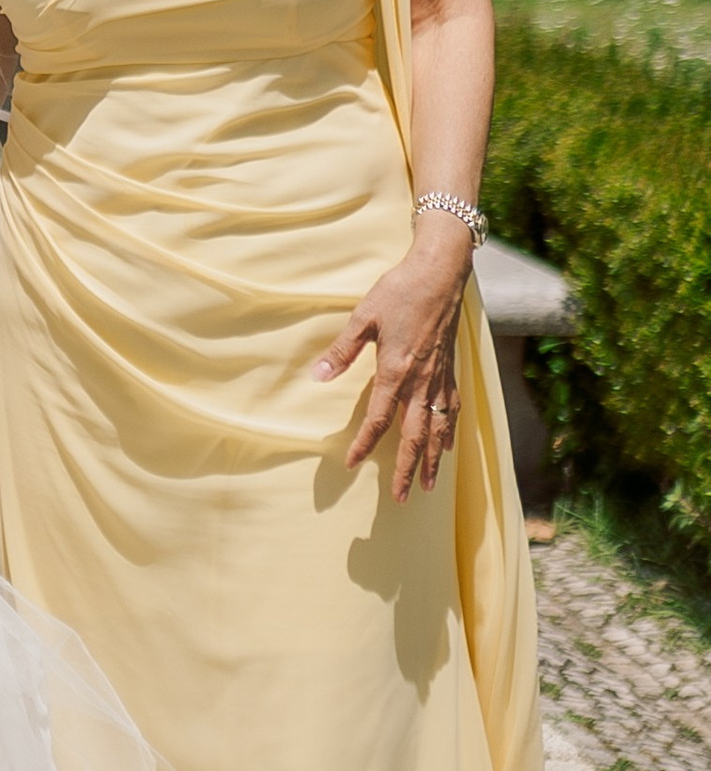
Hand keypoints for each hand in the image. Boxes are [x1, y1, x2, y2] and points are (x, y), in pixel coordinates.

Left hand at [317, 216, 474, 501]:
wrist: (440, 272)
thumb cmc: (399, 291)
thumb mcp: (362, 318)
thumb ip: (341, 351)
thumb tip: (318, 377)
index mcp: (396, 370)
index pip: (378, 419)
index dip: (363, 444)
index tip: (351, 465)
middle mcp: (421, 381)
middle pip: (413, 436)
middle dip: (404, 469)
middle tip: (399, 498)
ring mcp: (440, 377)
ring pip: (437, 429)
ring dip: (431, 460)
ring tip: (427, 486)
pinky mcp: (451, 369)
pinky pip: (453, 410)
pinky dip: (449, 433)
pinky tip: (447, 447)